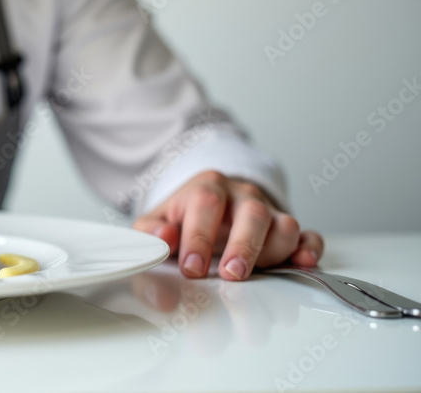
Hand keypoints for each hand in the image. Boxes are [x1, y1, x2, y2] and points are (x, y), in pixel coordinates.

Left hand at [132, 171, 323, 280]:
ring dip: (274, 252)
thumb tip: (162, 238)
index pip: (206, 203)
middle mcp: (242, 195)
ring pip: (284, 224)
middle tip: (231, 274)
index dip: (199, 237)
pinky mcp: (286, 228)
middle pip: (253, 213)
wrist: (211, 201)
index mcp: (207, 186)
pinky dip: (309, 249)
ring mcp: (268, 210)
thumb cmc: (184, 216)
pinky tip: (303, 263)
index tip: (191, 267)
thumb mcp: (158, 219)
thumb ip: (150, 231)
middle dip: (244, 246)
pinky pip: (308, 235)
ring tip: (255, 274)